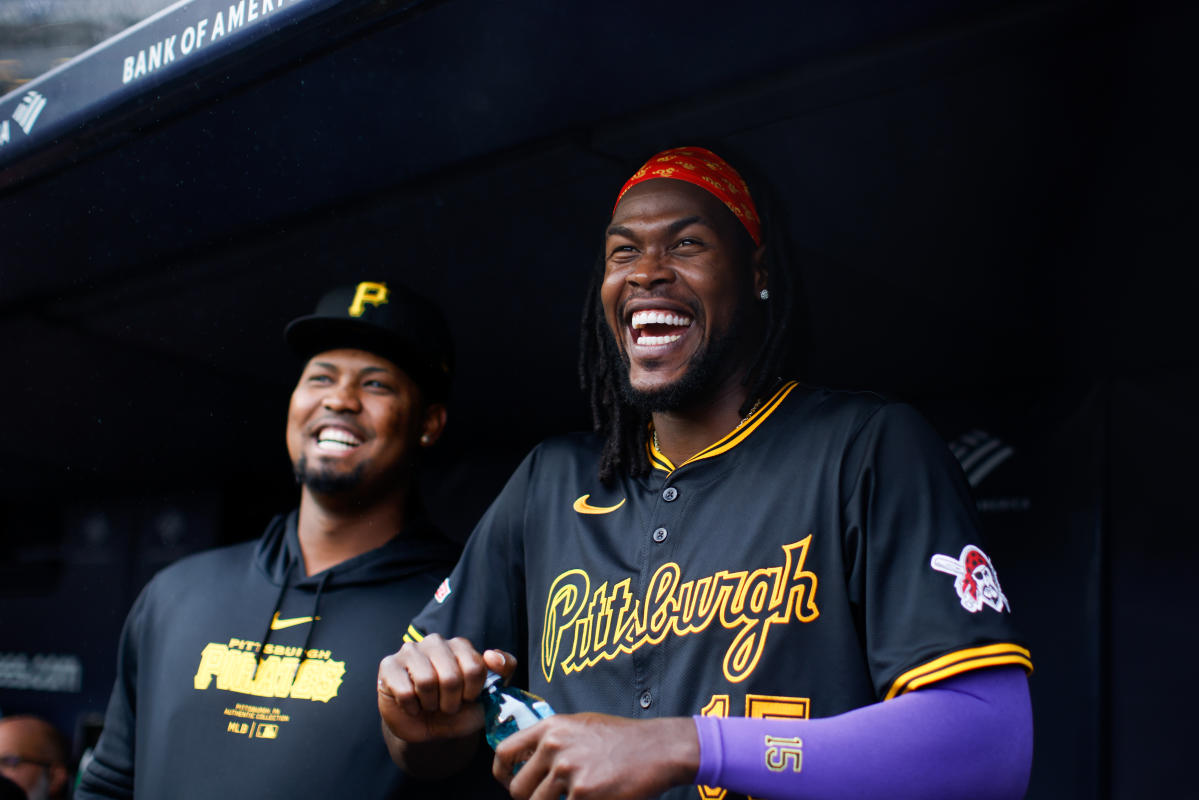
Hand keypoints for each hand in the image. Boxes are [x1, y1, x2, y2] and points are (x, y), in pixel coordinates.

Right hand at [377, 634, 516, 742]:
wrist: (428, 730)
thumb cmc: (459, 709)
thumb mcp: (489, 693)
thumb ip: (504, 669)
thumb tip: (492, 656)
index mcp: (460, 645)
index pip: (476, 667)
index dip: (473, 692)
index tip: (467, 698)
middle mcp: (435, 642)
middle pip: (452, 676)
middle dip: (452, 702)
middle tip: (447, 706)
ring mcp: (410, 651)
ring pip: (427, 681)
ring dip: (431, 704)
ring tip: (430, 704)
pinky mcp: (388, 666)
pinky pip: (405, 691)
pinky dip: (412, 707)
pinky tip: (412, 706)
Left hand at [493, 713, 698, 799]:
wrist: (657, 749)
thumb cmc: (621, 739)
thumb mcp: (581, 725)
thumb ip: (552, 739)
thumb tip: (526, 760)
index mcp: (551, 727)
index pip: (504, 752)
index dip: (501, 774)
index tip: (509, 783)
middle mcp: (554, 746)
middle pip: (517, 789)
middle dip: (530, 799)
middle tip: (550, 798)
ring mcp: (568, 771)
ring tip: (573, 797)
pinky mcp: (583, 794)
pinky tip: (592, 798)